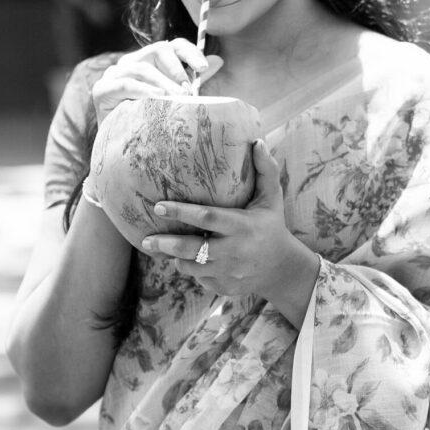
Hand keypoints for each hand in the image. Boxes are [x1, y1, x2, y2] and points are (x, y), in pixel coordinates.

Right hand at [91, 39, 222, 123]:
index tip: (205, 69)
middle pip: (158, 49)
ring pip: (142, 67)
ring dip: (163, 83)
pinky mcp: (102, 88)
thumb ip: (194, 80)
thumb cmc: (153, 122)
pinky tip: (158, 99)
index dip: (190, 53)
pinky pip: (126, 83)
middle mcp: (132, 62)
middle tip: (189, 90)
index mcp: (151, 61)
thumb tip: (218, 59)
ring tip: (177, 98)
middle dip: (177, 69)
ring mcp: (115, 73)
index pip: (173, 46)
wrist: (125, 149)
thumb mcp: (177, 99)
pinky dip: (144, 90)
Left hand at [140, 140, 319, 326]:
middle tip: (146, 239)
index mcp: (242, 227)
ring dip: (175, 257)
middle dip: (166, 244)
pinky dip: (191, 269)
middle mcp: (234, 251)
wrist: (283, 270)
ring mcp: (228, 273)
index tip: (159, 206)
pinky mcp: (224, 287)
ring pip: (191, 267)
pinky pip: (199, 279)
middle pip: (192, 249)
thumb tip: (257, 141)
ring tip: (161, 247)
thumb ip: (265, 170)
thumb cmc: (272, 226)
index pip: (207, 217)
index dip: (181, 212)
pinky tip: (185, 259)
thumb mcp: (272, 199)